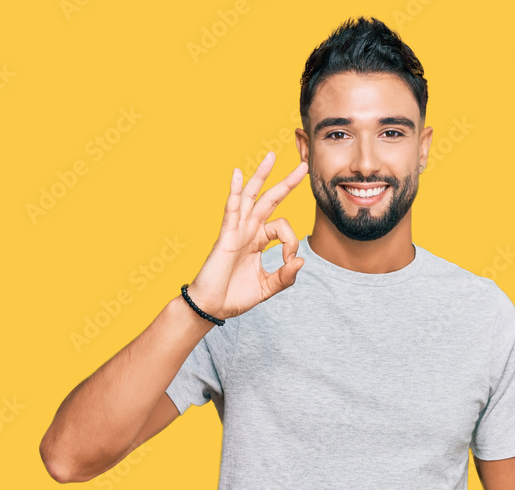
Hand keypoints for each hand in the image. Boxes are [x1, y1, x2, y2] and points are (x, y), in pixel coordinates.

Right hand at [187, 151, 308, 318]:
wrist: (211, 307)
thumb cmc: (234, 296)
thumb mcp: (267, 287)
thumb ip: (285, 277)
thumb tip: (301, 261)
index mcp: (258, 241)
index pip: (283, 228)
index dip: (292, 242)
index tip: (289, 261)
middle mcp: (248, 231)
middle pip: (269, 200)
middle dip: (286, 183)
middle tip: (303, 166)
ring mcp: (236, 231)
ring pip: (250, 197)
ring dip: (261, 176)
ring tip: (272, 156)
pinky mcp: (226, 236)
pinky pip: (230, 210)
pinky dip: (233, 191)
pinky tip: (236, 174)